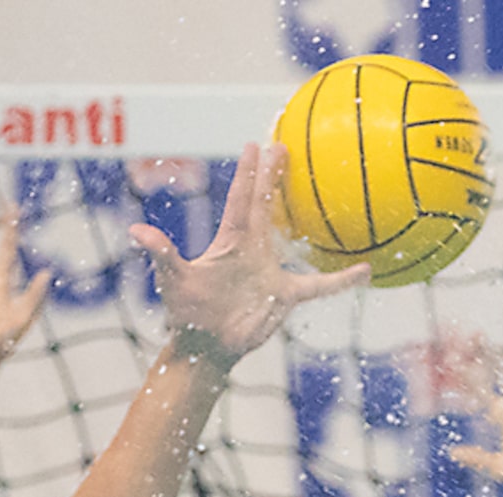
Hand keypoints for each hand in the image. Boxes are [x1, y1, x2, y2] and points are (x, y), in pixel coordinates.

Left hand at [135, 143, 369, 361]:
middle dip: (271, 174)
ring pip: (292, 236)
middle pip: (265, 204)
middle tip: (282, 145)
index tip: (255, 144)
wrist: (206, 346)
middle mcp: (252, 249)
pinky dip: (341, 281)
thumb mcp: (175, 281)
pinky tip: (365, 272)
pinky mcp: (284, 295)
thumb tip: (137, 232)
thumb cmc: (188, 314)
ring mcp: (270, 270)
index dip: (248, 171)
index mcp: (230, 241)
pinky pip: (319, 286)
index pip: (242, 198)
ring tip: (325, 191)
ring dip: (307, 214)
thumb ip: (162, 255)